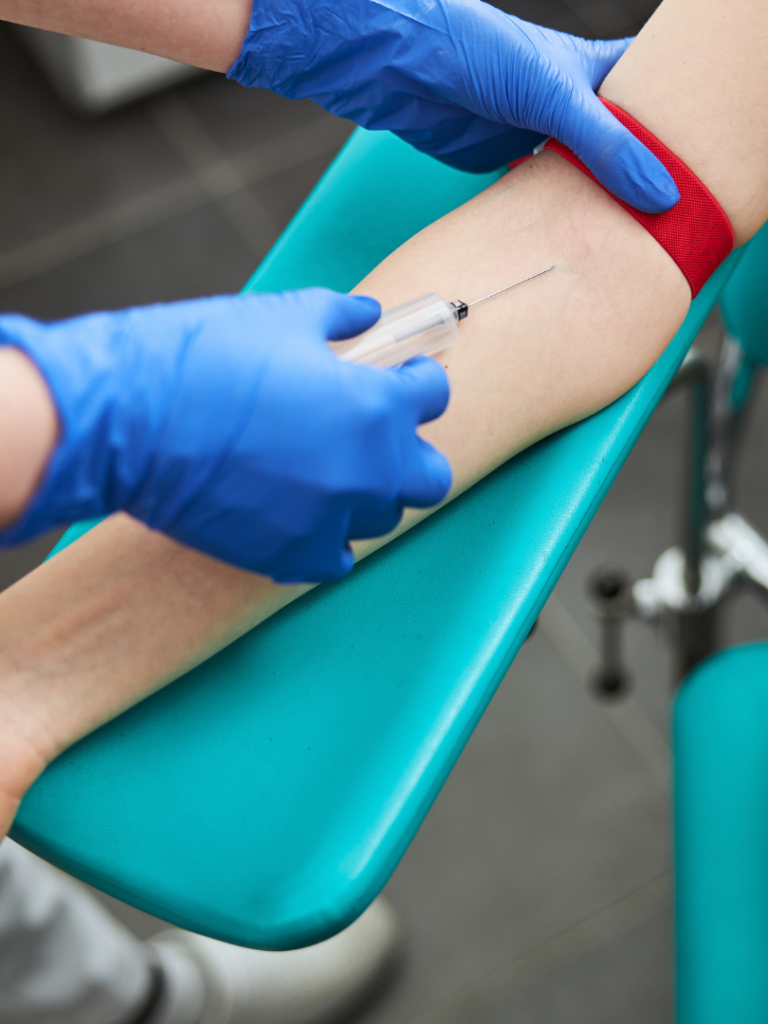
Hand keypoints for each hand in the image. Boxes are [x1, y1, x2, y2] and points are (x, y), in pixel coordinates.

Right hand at [0, 289, 451, 582]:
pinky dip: (330, 538)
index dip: (418, 381)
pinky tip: (306, 513)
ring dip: (368, 492)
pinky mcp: (293, 554)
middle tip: (378, 436)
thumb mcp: (281, 318)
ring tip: (329, 469)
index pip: (433, 396)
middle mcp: (367, 470)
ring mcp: (332, 518)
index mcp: (374, 406)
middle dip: (411, 453)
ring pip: (382, 517)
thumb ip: (339, 316)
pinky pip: (338, 559)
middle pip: (429, 477)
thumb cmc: (204, 359)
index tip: (403, 378)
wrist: (130, 421)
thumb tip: (369, 313)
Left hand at [228, 0, 678, 213]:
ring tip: (633, 240)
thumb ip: (605, 143)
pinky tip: (574, 239)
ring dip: (600, 204)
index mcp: (592, 72)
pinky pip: (542, 195)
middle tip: (672, 218)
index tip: (706, 166)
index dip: (681, 126)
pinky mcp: (505, 162)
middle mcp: (570, 104)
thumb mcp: (552, 93)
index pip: (652, 96)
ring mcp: (537, 134)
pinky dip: (558, 216)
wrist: (400, 66)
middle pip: (621, 146)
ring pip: (582, 176)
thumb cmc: (473, 50)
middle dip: (641, 179)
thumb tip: (660, 192)